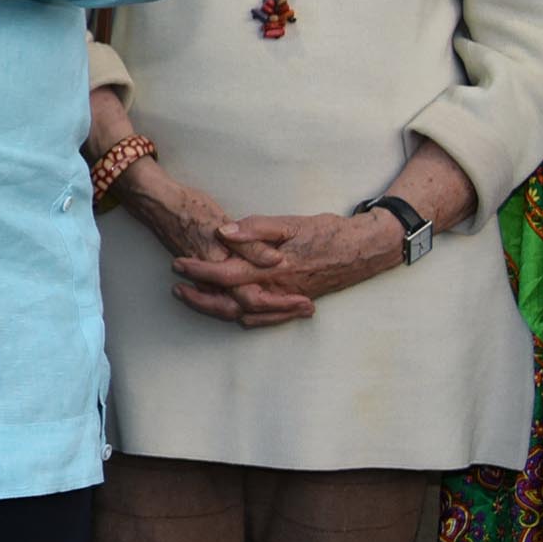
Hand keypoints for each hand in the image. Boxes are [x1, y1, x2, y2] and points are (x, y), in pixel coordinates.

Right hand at [117, 164, 311, 328]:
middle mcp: (214, 279)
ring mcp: (207, 278)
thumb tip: (275, 261)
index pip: (254, 297)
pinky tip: (256, 302)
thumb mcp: (222, 221)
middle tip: (306, 308)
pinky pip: (225, 299)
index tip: (306, 302)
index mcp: (223, 266)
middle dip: (276, 313)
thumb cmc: (190, 209)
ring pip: (235, 307)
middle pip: (247, 309)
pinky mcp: (204, 272)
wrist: (158, 205)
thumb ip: (250, 241)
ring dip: (263, 311)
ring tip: (289, 307)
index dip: (281, 304)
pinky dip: (244, 304)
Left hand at [170, 210, 400, 326]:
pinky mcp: (295, 300)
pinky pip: (266, 318)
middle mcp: (276, 288)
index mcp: (271, 267)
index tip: (178, 263)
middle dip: (199, 297)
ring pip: (245, 313)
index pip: (225, 273)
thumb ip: (255, 228)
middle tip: (176, 288)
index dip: (198, 270)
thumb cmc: (328, 231)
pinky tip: (233, 314)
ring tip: (193, 298)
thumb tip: (223, 231)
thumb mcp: (290, 223)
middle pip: (229, 301)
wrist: (365, 249)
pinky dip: (246, 318)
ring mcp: (286, 298)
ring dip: (217, 308)